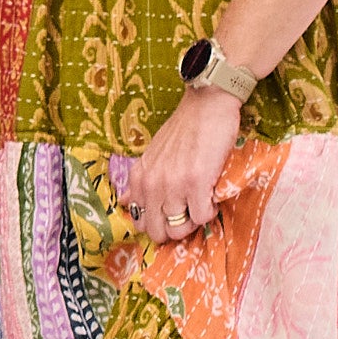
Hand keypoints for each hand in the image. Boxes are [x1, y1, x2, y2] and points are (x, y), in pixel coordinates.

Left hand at [111, 86, 243, 243]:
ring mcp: (173, 185)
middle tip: (189, 212)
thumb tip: (124, 203)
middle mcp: (151, 184)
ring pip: (180, 228)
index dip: (159, 224)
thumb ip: (140, 182)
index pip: (139, 222)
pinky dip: (210, 210)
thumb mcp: (152, 156)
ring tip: (202, 200)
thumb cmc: (182, 131)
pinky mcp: (197, 183)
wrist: (206, 106)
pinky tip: (212, 193)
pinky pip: (203, 216)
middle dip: (175, 229)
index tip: (173, 214)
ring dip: (194, 220)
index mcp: (139, 179)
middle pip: (158, 232)